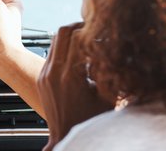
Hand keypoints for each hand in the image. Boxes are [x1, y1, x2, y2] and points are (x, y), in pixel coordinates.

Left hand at [39, 23, 112, 150]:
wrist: (66, 138)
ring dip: (71, 37)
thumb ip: (113, 73)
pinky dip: (65, 50)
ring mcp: (45, 75)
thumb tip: (123, 52)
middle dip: (80, 28)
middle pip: (63, 32)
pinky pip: (51, 53)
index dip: (93, 30)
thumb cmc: (90, 122)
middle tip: (95, 31)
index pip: (77, 37)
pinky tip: (79, 58)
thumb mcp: (108, 98)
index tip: (104, 33)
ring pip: (55, 40)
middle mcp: (53, 72)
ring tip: (88, 43)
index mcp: (70, 75)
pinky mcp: (41, 78)